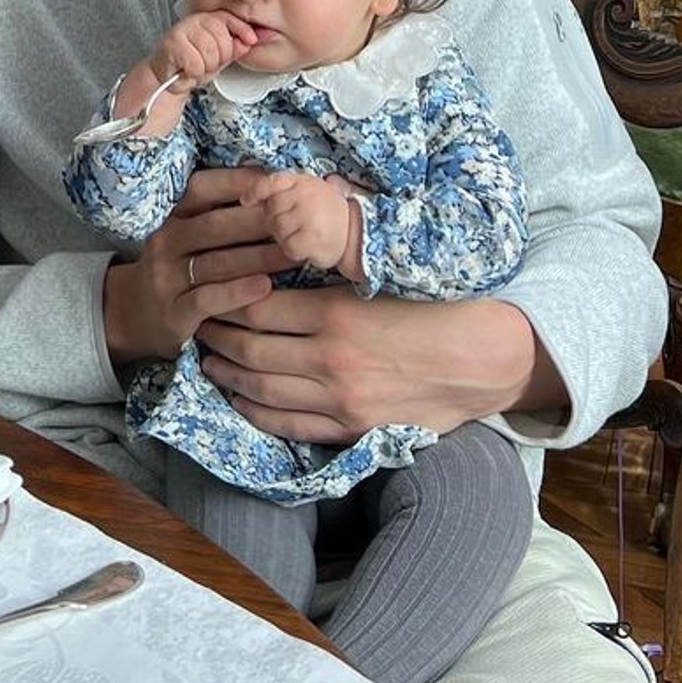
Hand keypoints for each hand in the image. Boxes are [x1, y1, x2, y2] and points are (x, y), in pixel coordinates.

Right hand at [102, 168, 285, 366]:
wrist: (134, 314)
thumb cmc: (177, 267)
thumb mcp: (185, 235)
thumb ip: (218, 214)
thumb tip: (271, 188)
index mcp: (172, 216)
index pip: (201, 189)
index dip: (236, 182)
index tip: (273, 182)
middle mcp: (166, 241)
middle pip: (214, 225)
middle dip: (258, 220)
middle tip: (296, 219)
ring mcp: (166, 277)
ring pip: (216, 262)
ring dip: (258, 256)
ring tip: (295, 253)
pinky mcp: (173, 312)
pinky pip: (207, 298)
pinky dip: (237, 292)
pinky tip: (265, 286)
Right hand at [153, 10, 255, 87]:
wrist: (165, 77)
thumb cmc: (190, 64)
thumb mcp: (219, 57)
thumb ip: (234, 48)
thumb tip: (250, 41)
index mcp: (206, 20)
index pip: (228, 18)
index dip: (242, 29)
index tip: (251, 39)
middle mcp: (194, 21)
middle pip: (222, 38)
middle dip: (220, 57)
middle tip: (209, 62)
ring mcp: (182, 30)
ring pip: (210, 52)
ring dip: (206, 67)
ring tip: (197, 66)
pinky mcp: (172, 44)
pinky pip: (196, 63)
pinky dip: (194, 72)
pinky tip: (187, 69)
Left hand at [196, 286, 544, 444]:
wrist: (482, 360)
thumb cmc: (434, 307)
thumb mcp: (377, 280)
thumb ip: (329, 274)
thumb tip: (282, 254)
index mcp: (335, 313)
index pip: (257, 306)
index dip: (226, 298)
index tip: (211, 289)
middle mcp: (330, 359)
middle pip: (250, 347)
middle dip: (216, 334)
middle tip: (198, 321)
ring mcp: (339, 399)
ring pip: (261, 389)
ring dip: (227, 373)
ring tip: (208, 359)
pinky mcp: (352, 428)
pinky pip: (289, 426)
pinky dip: (255, 412)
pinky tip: (239, 398)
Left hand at [243, 172, 355, 273]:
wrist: (358, 233)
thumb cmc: (329, 213)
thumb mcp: (311, 190)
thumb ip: (285, 189)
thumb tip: (247, 196)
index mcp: (303, 181)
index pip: (272, 181)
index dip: (255, 191)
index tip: (246, 201)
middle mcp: (305, 195)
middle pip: (270, 211)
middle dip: (275, 221)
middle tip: (293, 226)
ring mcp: (308, 216)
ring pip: (277, 230)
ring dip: (284, 238)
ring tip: (302, 236)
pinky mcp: (312, 238)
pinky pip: (288, 248)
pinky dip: (294, 251)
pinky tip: (306, 248)